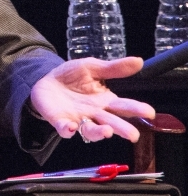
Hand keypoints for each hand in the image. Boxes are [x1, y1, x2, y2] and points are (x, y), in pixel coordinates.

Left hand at [30, 57, 155, 143]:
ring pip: (91, 131)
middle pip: (111, 123)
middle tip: (133, 134)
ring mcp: (78, 120)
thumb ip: (114, 68)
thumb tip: (139, 61)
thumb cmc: (72, 76)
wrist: (46, 80)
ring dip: (99, 132)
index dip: (136, 109)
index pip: (123, 106)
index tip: (149, 112)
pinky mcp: (61, 122)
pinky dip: (68, 130)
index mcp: (105, 101)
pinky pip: (65, 129)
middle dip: (122, 129)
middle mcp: (94, 114)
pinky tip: (71, 127)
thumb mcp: (93, 67)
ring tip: (107, 131)